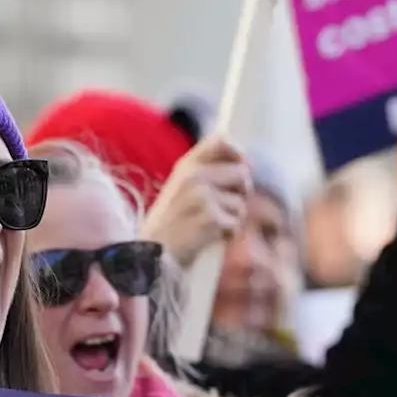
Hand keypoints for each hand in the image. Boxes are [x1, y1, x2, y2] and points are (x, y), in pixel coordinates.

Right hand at [142, 136, 250, 266]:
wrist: (150, 256)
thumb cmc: (169, 225)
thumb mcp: (180, 189)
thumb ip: (207, 172)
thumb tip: (246, 164)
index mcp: (185, 166)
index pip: (221, 141)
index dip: (238, 152)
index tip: (239, 166)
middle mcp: (193, 176)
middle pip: (242, 173)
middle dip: (240, 193)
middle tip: (222, 209)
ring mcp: (202, 196)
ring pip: (241, 202)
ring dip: (232, 218)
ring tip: (209, 227)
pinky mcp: (210, 217)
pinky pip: (236, 223)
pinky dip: (227, 234)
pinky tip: (209, 238)